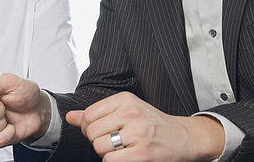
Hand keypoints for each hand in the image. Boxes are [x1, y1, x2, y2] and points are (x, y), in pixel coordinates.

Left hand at [66, 92, 224, 161]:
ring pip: (99, 147)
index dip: (89, 127)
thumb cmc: (153, 123)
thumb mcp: (126, 110)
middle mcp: (131, 113)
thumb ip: (96, 113)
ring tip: (121, 148)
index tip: (101, 130)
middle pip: (91, 132)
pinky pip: (110, 161)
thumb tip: (70, 117)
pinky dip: (113, 161)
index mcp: (125, 99)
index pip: (89, 115)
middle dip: (97, 141)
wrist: (183, 137)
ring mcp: (137, 133)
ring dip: (106, 152)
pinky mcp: (142, 153)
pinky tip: (126, 156)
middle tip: (113, 141)